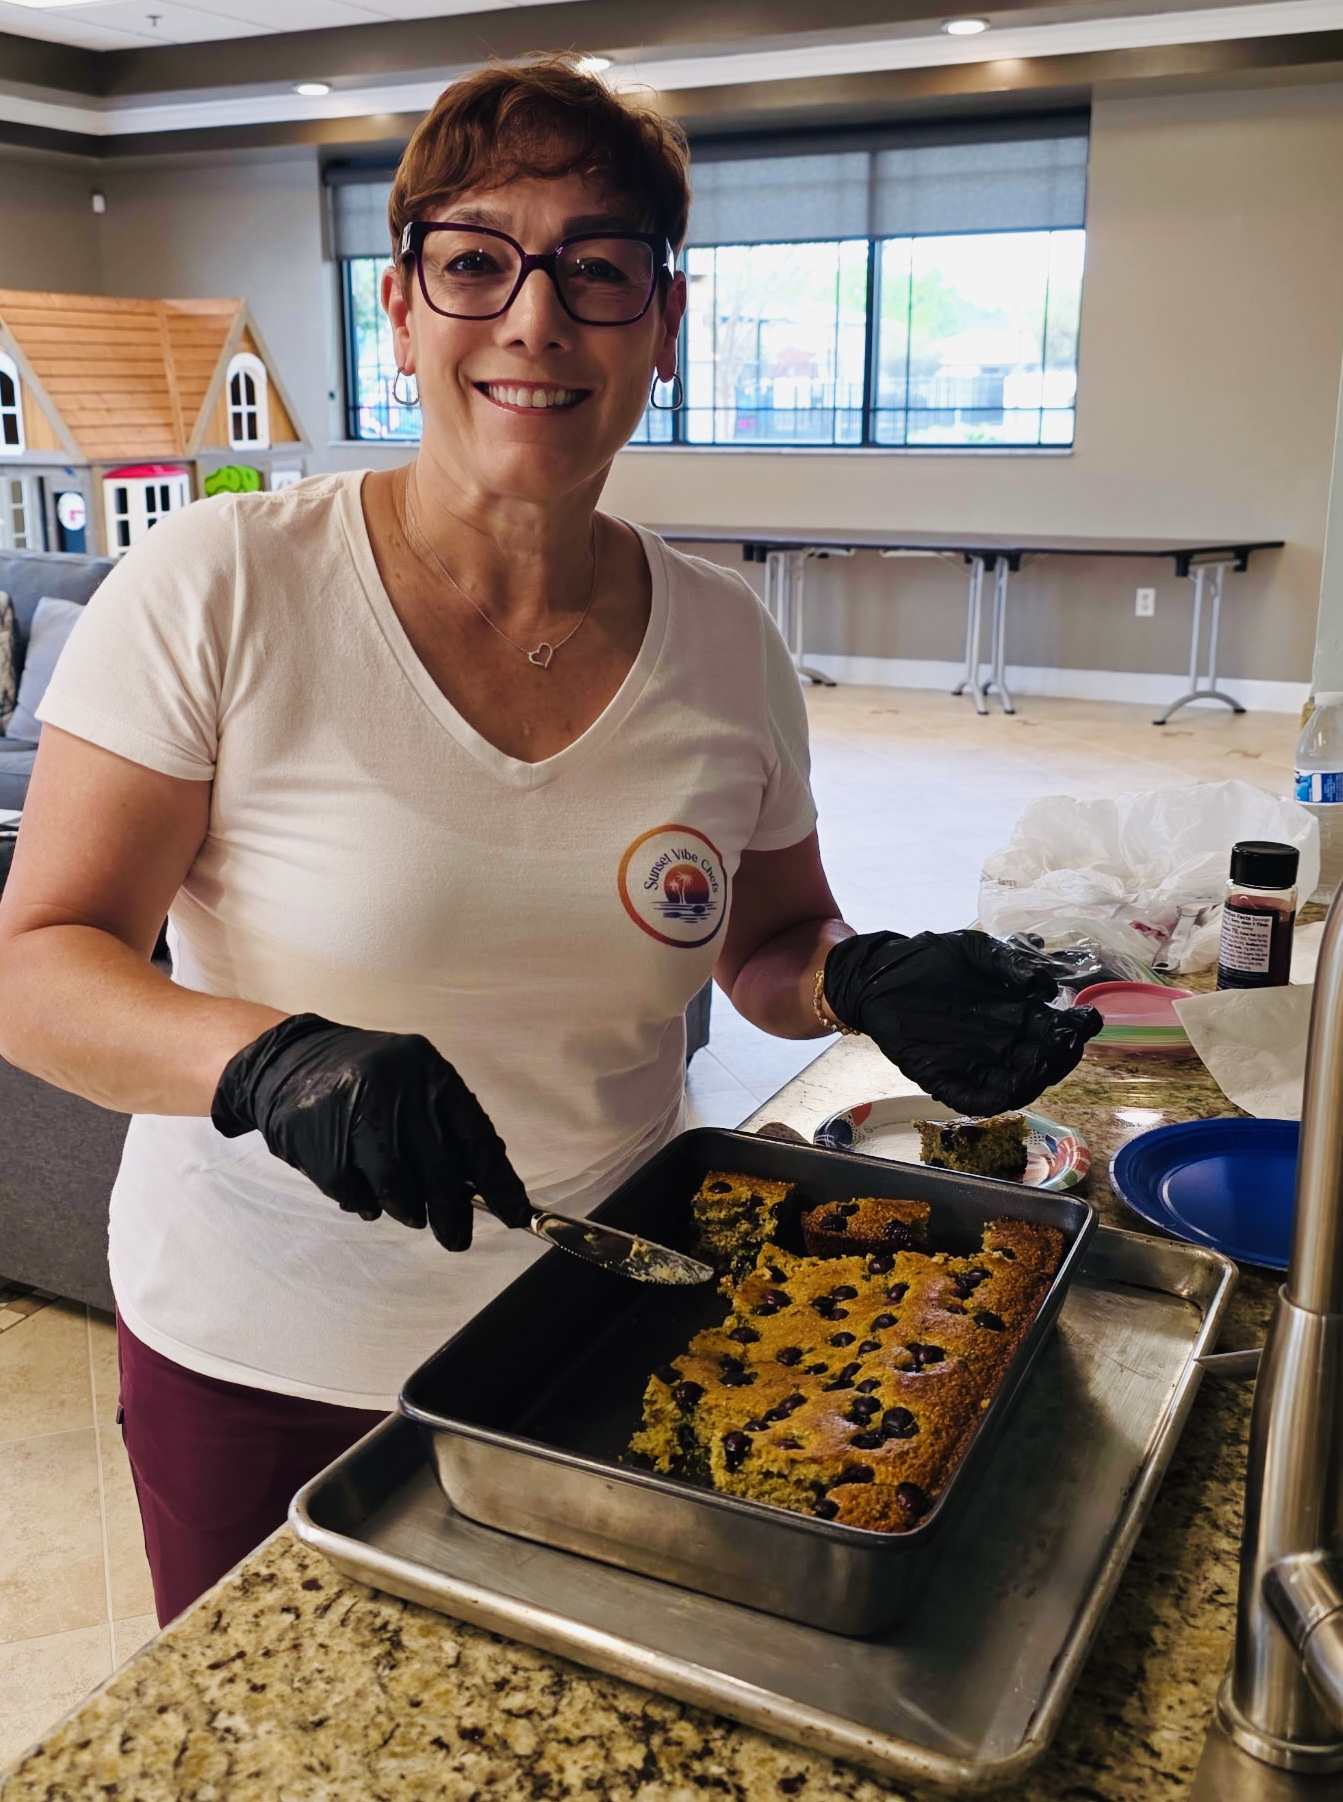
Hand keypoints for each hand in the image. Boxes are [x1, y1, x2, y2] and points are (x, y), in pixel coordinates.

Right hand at [210, 1014, 530, 1250]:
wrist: (287, 1060)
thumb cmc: (364, 1078)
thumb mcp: (411, 1082)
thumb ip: (443, 1126)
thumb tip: (481, 1189)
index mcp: (429, 1071)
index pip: (476, 1136)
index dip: (499, 1182)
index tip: (515, 1216)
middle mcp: (397, 1089)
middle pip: (439, 1170)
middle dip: (451, 1213)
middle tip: (456, 1238)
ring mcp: (355, 1114)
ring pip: (398, 1188)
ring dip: (406, 1210)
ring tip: (405, 1209)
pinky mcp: (319, 1141)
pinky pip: (356, 1194)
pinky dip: (365, 1203)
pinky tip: (363, 1190)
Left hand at [822, 929, 1102, 1114]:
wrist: (880, 972)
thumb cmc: (932, 959)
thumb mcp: (975, 951)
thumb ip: (1010, 963)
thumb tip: (1045, 987)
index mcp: (1014, 1013)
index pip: (1055, 1031)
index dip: (1074, 1031)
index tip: (1083, 1021)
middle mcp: (1000, 1042)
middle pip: (1042, 1062)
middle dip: (1060, 1058)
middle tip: (1064, 1045)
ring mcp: (973, 1063)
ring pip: (1014, 1086)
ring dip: (1033, 1082)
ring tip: (1040, 1068)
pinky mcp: (942, 1077)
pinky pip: (972, 1098)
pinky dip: (991, 1100)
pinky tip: (1007, 1090)